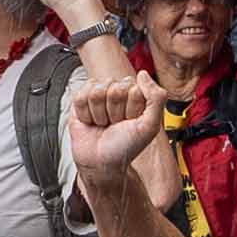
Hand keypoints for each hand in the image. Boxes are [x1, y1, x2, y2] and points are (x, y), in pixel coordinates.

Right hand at [61, 61, 166, 189]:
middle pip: (114, 88)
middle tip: (116, 125)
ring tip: (104, 124)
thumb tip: (142, 74)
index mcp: (136, 94)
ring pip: (96, 91)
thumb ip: (156, 98)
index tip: (131, 122)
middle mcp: (117, 91)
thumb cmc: (126, 146)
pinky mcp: (80, 100)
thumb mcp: (150, 126)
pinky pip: (80, 97)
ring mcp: (98, 94)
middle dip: (115, 111)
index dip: (131, 108)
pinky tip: (91, 122)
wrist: (102, 163)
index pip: (133, 87)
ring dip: (100, 114)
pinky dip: (85, 114)